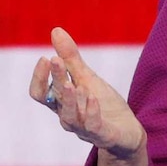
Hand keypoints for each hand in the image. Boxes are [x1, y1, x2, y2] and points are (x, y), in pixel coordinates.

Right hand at [28, 27, 145, 159]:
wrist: (127, 132)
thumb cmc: (102, 104)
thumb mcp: (88, 78)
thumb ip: (71, 59)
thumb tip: (56, 30)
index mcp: (62, 103)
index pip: (41, 94)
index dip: (39, 78)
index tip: (45, 57)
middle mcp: (68, 117)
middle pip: (55, 100)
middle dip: (55, 79)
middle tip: (54, 60)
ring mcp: (84, 128)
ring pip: (69, 117)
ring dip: (70, 99)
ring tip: (73, 82)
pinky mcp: (103, 135)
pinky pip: (93, 126)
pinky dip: (91, 112)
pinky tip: (93, 97)